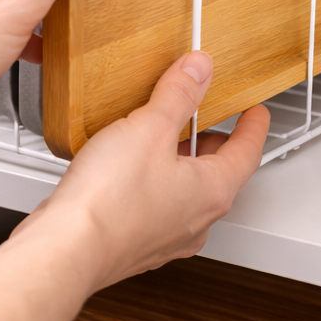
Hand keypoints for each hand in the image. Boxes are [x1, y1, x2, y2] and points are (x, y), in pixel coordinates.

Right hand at [0, 50, 268, 320]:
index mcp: (211, 191)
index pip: (248, 153)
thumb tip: (199, 70)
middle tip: (203, 117)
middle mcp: (195, 220)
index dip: (253, 126)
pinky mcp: (135, 243)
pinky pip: (156, 206)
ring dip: (179, 162)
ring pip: (185, 191)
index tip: (256, 111)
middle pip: (218, 172)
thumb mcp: (149, 128)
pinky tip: (128, 168)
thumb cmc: (109, 200)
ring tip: (159, 136)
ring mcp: (165, 237)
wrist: (65, 251)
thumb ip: (178, 94)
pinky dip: (153, 182)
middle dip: (210, 141)